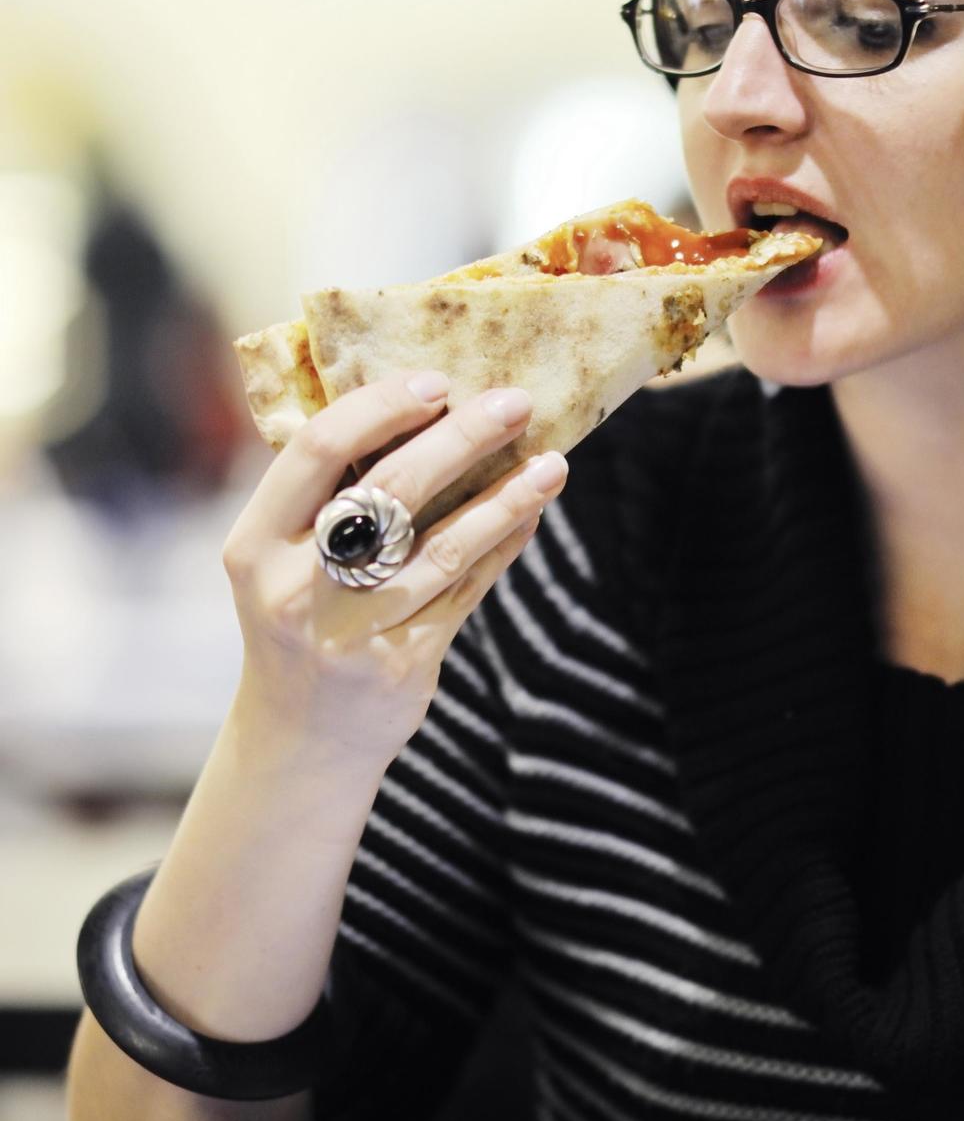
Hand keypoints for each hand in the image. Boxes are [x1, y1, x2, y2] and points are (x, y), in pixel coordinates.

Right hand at [221, 370, 566, 771]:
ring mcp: (351, 632)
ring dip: (506, 498)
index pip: (316, 451)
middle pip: (389, 491)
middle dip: (460, 438)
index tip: (436, 381)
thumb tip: (424, 408)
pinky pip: (466, 591)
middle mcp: (297, 587)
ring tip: (551, 463)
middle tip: (514, 403)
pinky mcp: (402, 665)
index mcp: (255, 544)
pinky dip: (503, 545)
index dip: (379, 408)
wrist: (299, 739)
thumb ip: (328, 498)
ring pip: (443, 546)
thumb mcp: (281, 560)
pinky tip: (531, 514)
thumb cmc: (301, 618)